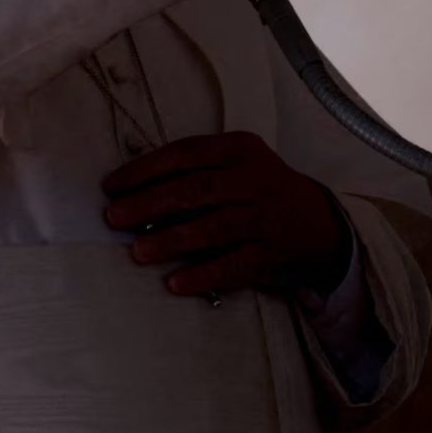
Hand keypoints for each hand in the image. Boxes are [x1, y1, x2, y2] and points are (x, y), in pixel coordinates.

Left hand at [101, 131, 351, 298]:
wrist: (318, 222)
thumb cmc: (260, 190)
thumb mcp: (236, 164)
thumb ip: (195, 171)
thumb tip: (134, 191)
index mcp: (240, 150)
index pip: (186, 154)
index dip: (145, 170)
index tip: (113, 186)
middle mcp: (255, 180)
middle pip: (196, 190)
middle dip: (150, 204)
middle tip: (115, 217)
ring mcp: (266, 217)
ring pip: (214, 227)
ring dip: (172, 240)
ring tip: (138, 252)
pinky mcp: (272, 252)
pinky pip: (235, 264)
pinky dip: (204, 274)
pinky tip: (176, 283)